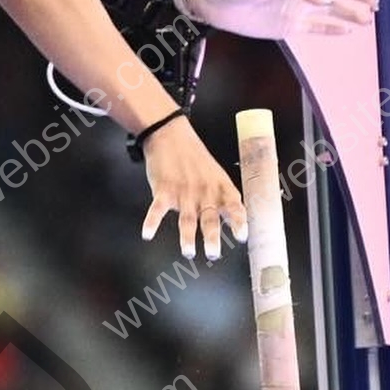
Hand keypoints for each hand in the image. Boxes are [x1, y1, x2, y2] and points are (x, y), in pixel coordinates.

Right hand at [140, 120, 247, 260]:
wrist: (170, 136)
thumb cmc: (195, 158)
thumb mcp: (215, 175)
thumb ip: (222, 198)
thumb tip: (232, 221)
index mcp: (220, 187)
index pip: (234, 206)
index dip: (238, 222)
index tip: (242, 237)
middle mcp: (204, 191)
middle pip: (209, 218)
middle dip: (211, 237)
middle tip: (213, 254)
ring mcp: (183, 191)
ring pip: (186, 218)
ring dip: (187, 237)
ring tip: (188, 253)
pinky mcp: (163, 190)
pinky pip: (157, 209)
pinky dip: (151, 222)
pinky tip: (147, 234)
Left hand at [186, 0, 376, 38]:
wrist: (214, 2)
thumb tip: (323, 0)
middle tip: (374, 3)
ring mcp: (295, 8)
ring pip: (330, 10)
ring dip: (349, 13)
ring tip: (367, 19)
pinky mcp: (287, 25)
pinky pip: (315, 27)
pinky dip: (332, 29)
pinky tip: (347, 30)